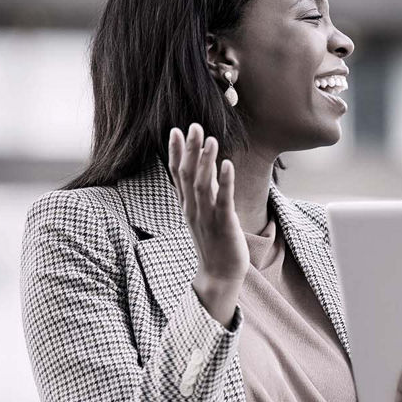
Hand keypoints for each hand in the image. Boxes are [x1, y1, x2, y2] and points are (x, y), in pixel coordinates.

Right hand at [168, 123, 246, 328]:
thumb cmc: (214, 242)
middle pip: (187, 175)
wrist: (219, 275)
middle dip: (189, 150)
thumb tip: (204, 167)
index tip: (174, 130)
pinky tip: (227, 164)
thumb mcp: (204, 213)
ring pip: (202, 185)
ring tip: (210, 139)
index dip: (175, 152)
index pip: (177, 175)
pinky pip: (223, 200)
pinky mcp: (223, 225)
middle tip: (192, 126)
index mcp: (187, 206)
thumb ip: (203, 191)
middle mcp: (193, 209)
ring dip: (206, 161)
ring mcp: (207, 217)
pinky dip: (224, 182)